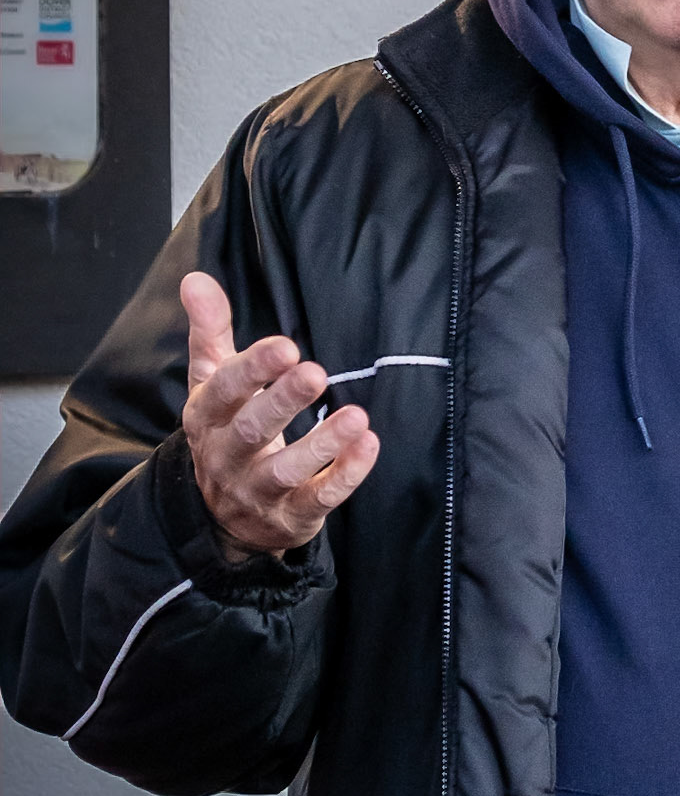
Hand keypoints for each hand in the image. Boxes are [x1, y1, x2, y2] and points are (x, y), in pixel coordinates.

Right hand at [179, 272, 379, 559]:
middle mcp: (227, 456)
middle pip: (252, 430)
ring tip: (357, 416)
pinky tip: (369, 447)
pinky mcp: (290, 517)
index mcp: (207, 417)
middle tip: (317, 373)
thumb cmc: (225, 430)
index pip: (224, 392)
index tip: (286, 346)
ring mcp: (257, 491)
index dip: (252, 370)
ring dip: (323, 444)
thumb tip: (195, 278)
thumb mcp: (210, 383)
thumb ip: (210, 331)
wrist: (221, 517)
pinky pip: (319, 500)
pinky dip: (345, 475)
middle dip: (284, 402)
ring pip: (287, 471)